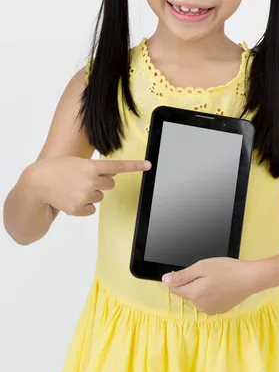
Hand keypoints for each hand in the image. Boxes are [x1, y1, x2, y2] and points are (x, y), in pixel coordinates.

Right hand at [25, 156, 151, 216]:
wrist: (37, 182)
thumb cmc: (57, 169)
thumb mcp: (77, 162)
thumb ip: (94, 168)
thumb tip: (110, 176)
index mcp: (91, 166)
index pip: (118, 166)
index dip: (135, 166)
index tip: (149, 165)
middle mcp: (91, 180)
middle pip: (110, 184)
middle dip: (100, 182)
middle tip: (84, 179)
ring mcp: (85, 195)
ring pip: (100, 196)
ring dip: (91, 193)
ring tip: (74, 188)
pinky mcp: (79, 208)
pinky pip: (92, 209)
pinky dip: (84, 206)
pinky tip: (72, 199)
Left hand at [162, 256, 254, 315]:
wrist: (249, 279)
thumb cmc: (226, 269)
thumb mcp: (202, 267)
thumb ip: (182, 276)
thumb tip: (165, 280)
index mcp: (194, 295)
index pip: (175, 289)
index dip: (179, 278)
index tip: (191, 271)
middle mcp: (200, 306)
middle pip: (188, 293)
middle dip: (194, 283)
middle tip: (208, 273)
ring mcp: (211, 310)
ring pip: (199, 297)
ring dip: (203, 289)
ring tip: (217, 279)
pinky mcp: (221, 310)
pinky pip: (209, 301)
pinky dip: (212, 294)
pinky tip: (222, 286)